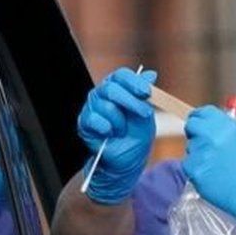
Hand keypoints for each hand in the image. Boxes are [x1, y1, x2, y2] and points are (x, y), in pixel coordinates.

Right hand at [77, 67, 157, 204]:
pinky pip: (95, 120)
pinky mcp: (84, 122)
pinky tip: (110, 134)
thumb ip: (146, 94)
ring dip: (120, 122)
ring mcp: (91, 107)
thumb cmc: (136, 134)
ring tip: (122, 131)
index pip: (122, 75)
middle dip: (132, 102)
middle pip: (113, 88)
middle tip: (145, 114)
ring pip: (106, 106)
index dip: (134, 82)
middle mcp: (102, 93)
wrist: (127, 160)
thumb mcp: (146, 113)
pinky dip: (107, 129)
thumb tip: (151, 74)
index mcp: (118, 87)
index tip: (147, 92)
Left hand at [182, 106, 235, 234]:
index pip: (204, 112)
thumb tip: (211, 126)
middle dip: (195, 132)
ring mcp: (200, 153)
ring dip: (198, 153)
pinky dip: (196, 170)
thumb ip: (225, 131)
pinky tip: (211, 176)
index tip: (199, 121)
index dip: (200, 117)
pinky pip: (188, 165)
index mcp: (227, 126)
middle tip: (201, 141)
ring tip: (216, 166)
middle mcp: (211, 136)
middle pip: (192, 125)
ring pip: (190, 147)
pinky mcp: (193, 169)